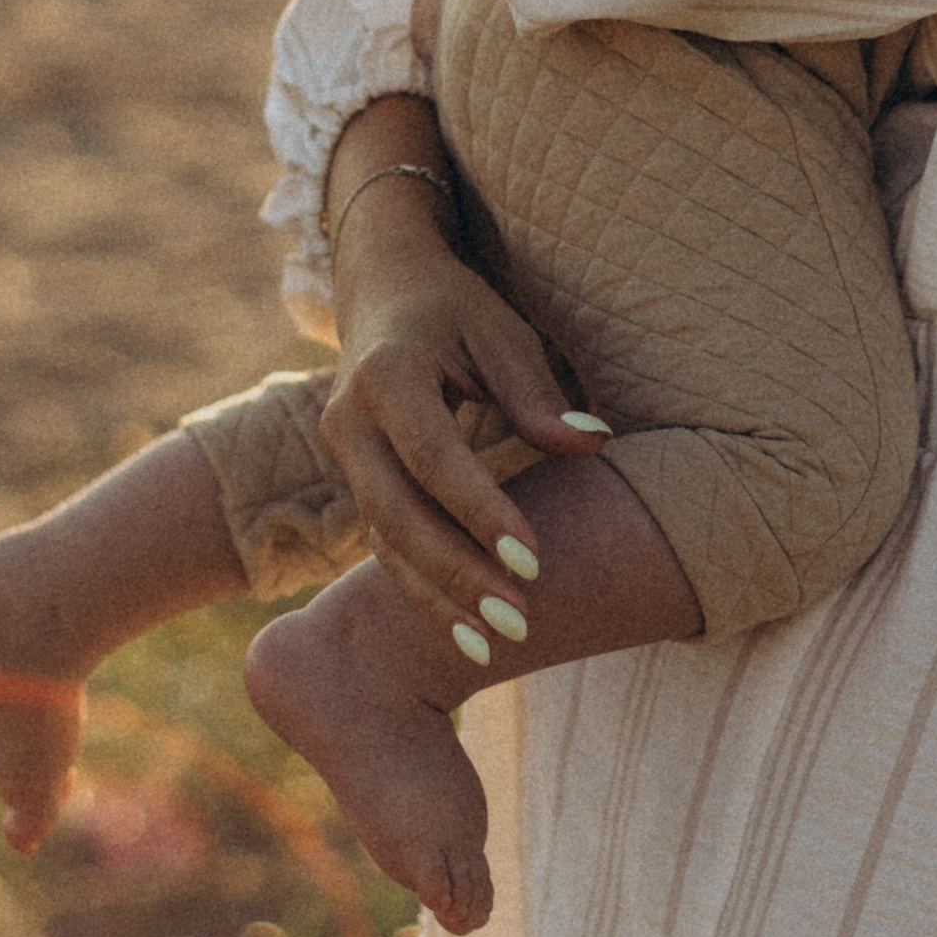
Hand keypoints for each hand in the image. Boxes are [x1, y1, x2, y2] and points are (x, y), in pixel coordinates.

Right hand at [319, 138, 604, 640]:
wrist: (383, 291)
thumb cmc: (455, 309)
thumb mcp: (501, 333)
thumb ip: (538, 394)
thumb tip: (593, 443)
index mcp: (386, 373)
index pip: (434, 457)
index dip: (481, 512)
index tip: (534, 560)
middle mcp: (349, 420)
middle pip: (398, 513)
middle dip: (457, 574)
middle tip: (518, 621)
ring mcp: (343, 456)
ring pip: (386, 541)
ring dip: (439, 597)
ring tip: (497, 645)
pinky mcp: (354, 483)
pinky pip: (384, 547)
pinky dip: (423, 591)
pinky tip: (467, 633)